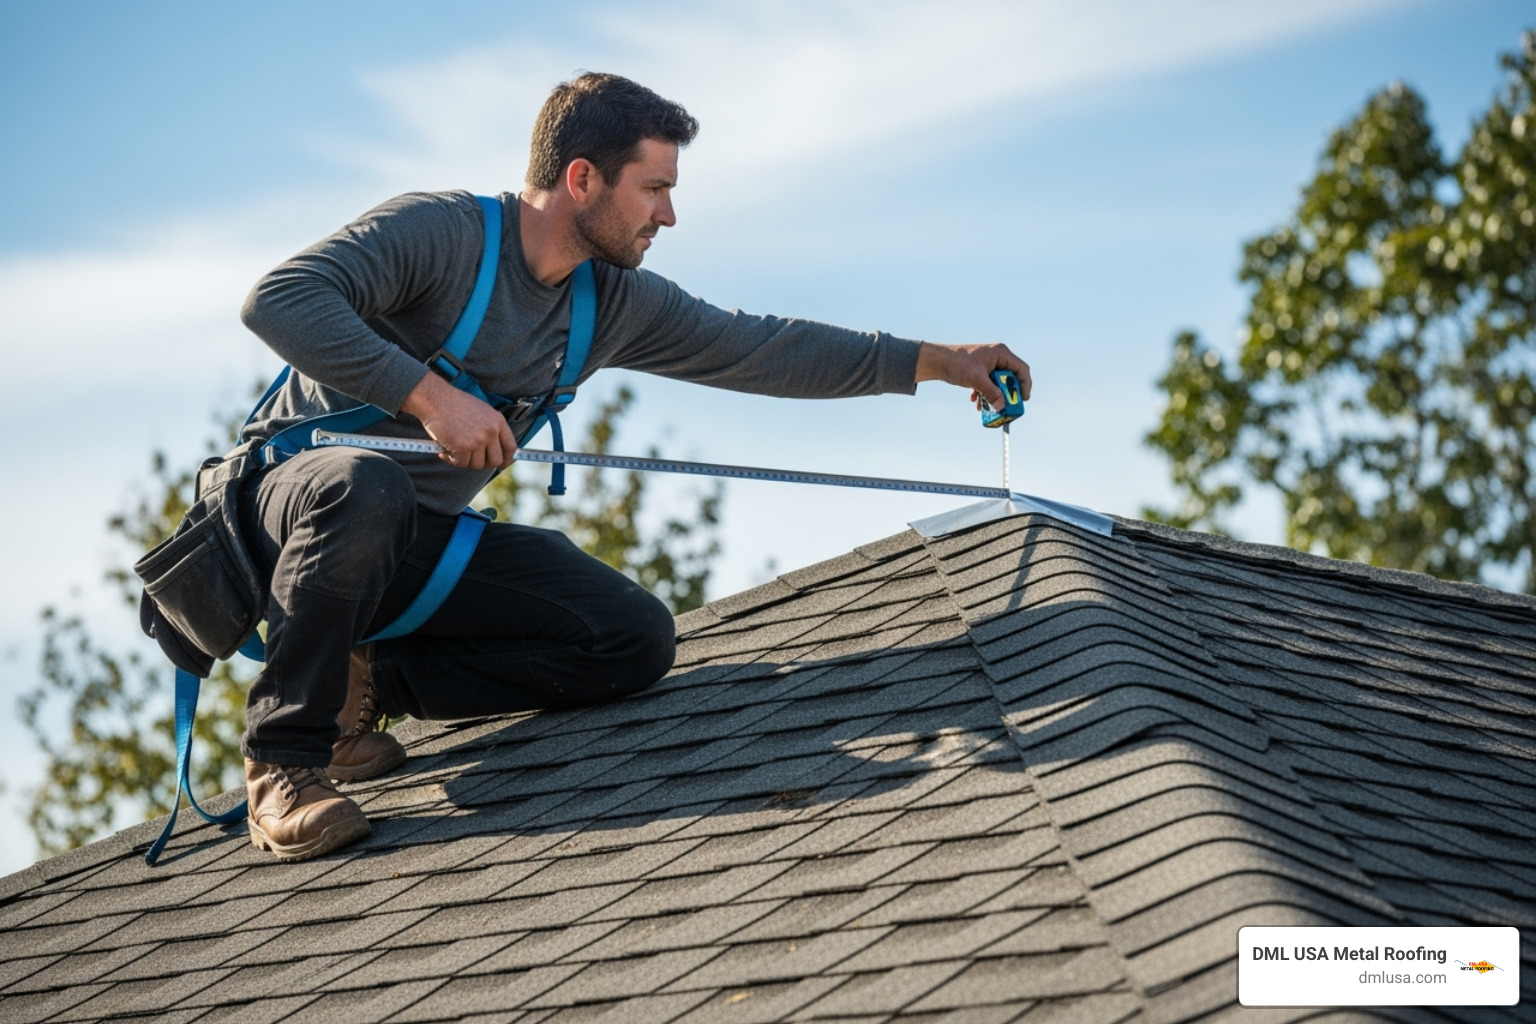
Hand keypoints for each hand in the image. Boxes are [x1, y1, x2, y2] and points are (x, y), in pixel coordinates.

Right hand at [400, 371, 515, 469]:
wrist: (435, 398)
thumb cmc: (454, 404)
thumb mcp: (481, 412)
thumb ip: (490, 428)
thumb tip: (493, 450)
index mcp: (498, 421)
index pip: (511, 447)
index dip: (507, 460)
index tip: (501, 465)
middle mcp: (491, 431)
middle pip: (496, 460)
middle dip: (483, 464)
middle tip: (471, 459)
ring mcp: (478, 439)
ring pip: (477, 464)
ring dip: (464, 461)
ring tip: (454, 449)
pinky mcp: (463, 446)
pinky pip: (460, 463)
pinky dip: (451, 460)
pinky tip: (444, 451)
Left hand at [914, 342, 1031, 409]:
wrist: (937, 361)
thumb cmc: (957, 364)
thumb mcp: (976, 380)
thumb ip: (991, 393)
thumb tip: (1001, 407)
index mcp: (1001, 353)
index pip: (1021, 369)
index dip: (1025, 385)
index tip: (1023, 399)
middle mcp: (997, 356)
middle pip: (1010, 377)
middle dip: (1007, 394)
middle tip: (1006, 406)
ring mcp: (988, 363)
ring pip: (998, 382)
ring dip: (994, 396)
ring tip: (989, 407)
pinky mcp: (980, 369)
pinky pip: (988, 383)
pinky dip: (985, 393)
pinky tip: (975, 401)